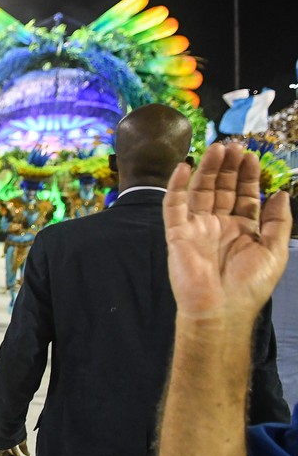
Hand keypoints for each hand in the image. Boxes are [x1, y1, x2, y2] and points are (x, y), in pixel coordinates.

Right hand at [162, 142, 290, 320]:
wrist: (221, 309)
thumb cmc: (250, 285)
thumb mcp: (275, 252)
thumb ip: (278, 222)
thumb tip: (281, 194)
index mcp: (242, 230)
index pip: (244, 196)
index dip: (247, 176)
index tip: (250, 156)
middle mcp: (219, 225)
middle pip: (221, 189)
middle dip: (228, 168)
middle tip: (232, 146)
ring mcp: (197, 228)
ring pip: (200, 191)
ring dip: (207, 169)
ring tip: (216, 149)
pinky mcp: (177, 233)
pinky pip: (174, 206)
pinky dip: (177, 186)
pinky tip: (184, 167)